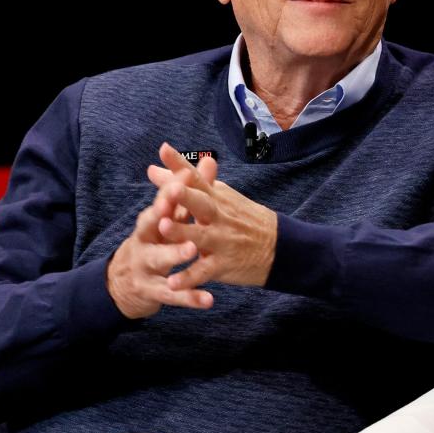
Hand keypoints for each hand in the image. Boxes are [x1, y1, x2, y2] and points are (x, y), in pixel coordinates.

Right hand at [106, 153, 217, 319]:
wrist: (122, 285)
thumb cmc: (153, 241)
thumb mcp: (167, 217)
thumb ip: (188, 192)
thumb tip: (207, 160)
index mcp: (150, 220)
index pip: (160, 200)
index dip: (170, 188)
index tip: (184, 175)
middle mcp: (144, 240)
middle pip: (151, 225)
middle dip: (163, 216)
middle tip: (175, 208)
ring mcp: (146, 266)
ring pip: (160, 259)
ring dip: (175, 254)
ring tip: (193, 250)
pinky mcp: (153, 291)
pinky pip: (173, 294)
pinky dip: (190, 297)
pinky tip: (209, 299)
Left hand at [147, 142, 277, 290]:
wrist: (280, 246)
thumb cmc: (242, 218)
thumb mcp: (218, 197)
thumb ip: (182, 185)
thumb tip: (153, 168)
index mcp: (215, 197)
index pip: (196, 177)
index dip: (180, 164)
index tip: (163, 149)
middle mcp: (218, 216)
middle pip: (201, 203)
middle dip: (185, 196)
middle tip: (169, 189)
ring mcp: (221, 240)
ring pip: (200, 236)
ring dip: (182, 232)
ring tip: (163, 227)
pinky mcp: (223, 265)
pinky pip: (203, 271)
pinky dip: (189, 278)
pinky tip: (172, 282)